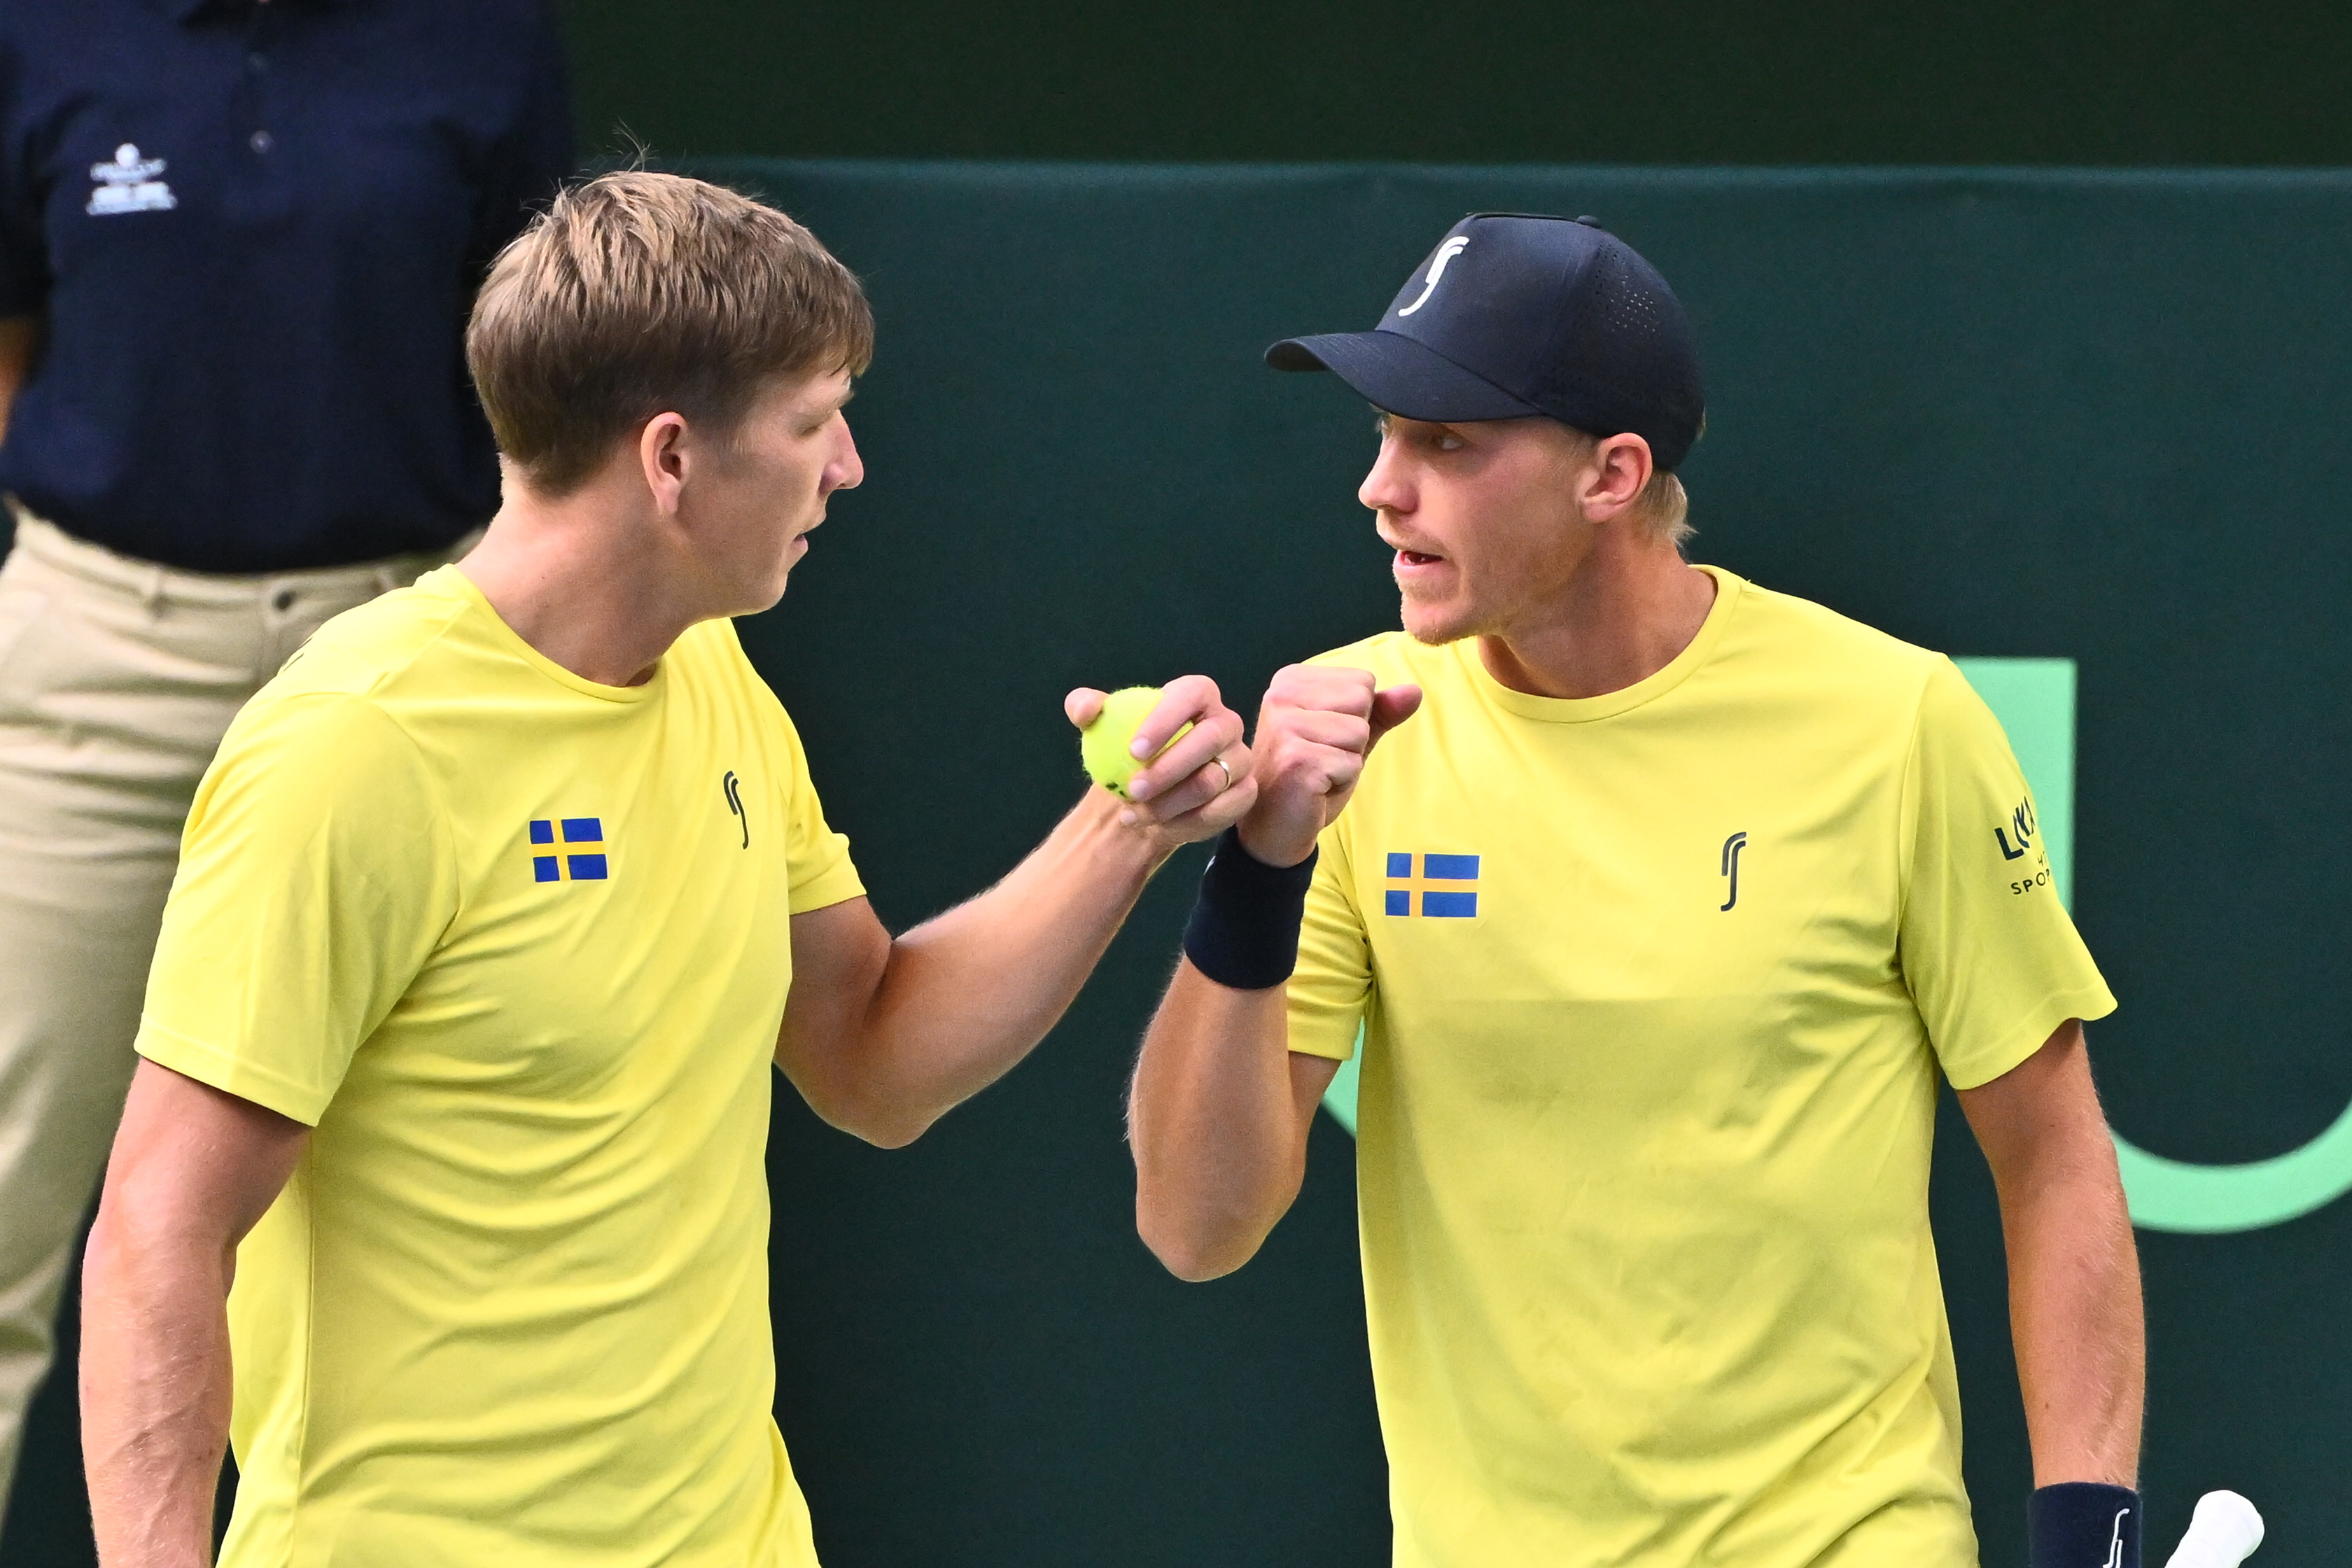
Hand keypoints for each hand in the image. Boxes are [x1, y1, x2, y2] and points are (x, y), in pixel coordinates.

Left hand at [1065, 675, 1256, 851]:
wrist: (1143, 793)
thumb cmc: (1125, 751)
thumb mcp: (1097, 726)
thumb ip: (1084, 707)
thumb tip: (1087, 709)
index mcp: (1197, 695)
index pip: (1190, 696)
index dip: (1165, 720)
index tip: (1133, 750)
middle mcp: (1225, 723)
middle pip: (1208, 740)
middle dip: (1169, 768)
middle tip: (1133, 789)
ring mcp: (1240, 759)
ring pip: (1213, 781)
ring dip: (1171, 802)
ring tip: (1137, 813)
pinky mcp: (1244, 792)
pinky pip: (1223, 809)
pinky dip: (1187, 823)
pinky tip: (1158, 827)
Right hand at [1234, 665, 1420, 866]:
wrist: (1274, 826)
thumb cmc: (1309, 777)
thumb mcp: (1348, 737)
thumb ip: (1380, 711)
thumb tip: (1414, 691)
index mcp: (1292, 680)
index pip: (1362, 681)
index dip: (1355, 717)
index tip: (1323, 739)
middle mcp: (1282, 695)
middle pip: (1362, 701)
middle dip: (1354, 737)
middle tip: (1321, 758)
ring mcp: (1285, 726)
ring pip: (1359, 732)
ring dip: (1348, 761)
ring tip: (1318, 773)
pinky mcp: (1295, 758)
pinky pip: (1352, 762)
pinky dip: (1342, 781)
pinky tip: (1315, 788)